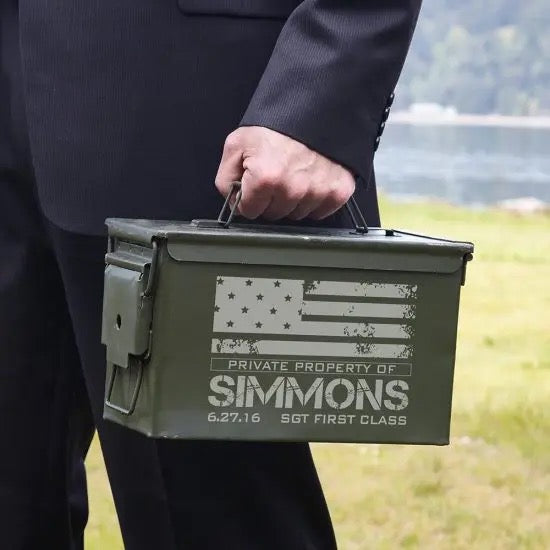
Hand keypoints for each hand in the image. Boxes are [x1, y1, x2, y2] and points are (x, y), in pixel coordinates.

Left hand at [215, 126, 354, 220]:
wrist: (314, 107)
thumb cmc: (276, 125)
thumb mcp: (237, 145)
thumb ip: (226, 179)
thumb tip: (233, 201)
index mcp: (266, 178)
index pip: (250, 212)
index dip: (249, 198)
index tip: (255, 183)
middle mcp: (294, 189)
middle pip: (274, 214)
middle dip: (270, 199)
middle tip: (275, 173)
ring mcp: (318, 192)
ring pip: (297, 214)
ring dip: (293, 200)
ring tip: (294, 173)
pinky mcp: (338, 191)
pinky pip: (320, 212)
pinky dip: (315, 200)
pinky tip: (311, 180)